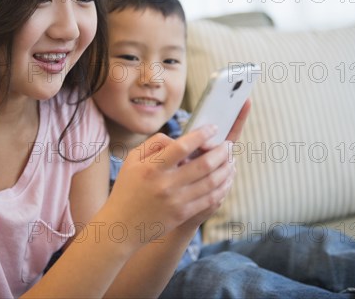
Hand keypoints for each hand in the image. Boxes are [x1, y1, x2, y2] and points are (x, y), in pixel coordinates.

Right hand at [104, 125, 234, 247]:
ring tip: (232, 160)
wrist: (122, 225)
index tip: (213, 128)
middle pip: (203, 164)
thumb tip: (177, 138)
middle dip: (221, 152)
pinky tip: (226, 179)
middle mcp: (166, 184)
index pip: (182, 146)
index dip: (201, 135)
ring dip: (226, 169)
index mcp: (152, 167)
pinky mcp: (183, 214)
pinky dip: (222, 187)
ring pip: (211, 182)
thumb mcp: (132, 160)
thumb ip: (154, 144)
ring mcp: (176, 201)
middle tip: (229, 144)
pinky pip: (210, 199)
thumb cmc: (127, 189)